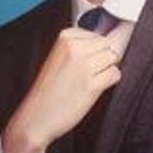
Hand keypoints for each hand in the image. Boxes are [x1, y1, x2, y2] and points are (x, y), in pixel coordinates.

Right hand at [1, 27, 124, 152]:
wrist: (37, 116)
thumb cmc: (49, 90)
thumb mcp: (60, 57)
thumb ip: (81, 48)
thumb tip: (114, 42)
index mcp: (66, 37)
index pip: (98, 36)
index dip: (95, 52)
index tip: (82, 64)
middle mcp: (75, 48)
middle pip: (107, 46)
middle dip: (102, 60)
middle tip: (87, 75)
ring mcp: (83, 66)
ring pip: (113, 59)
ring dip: (106, 71)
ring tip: (89, 82)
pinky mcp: (91, 85)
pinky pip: (114, 74)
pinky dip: (109, 83)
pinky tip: (93, 90)